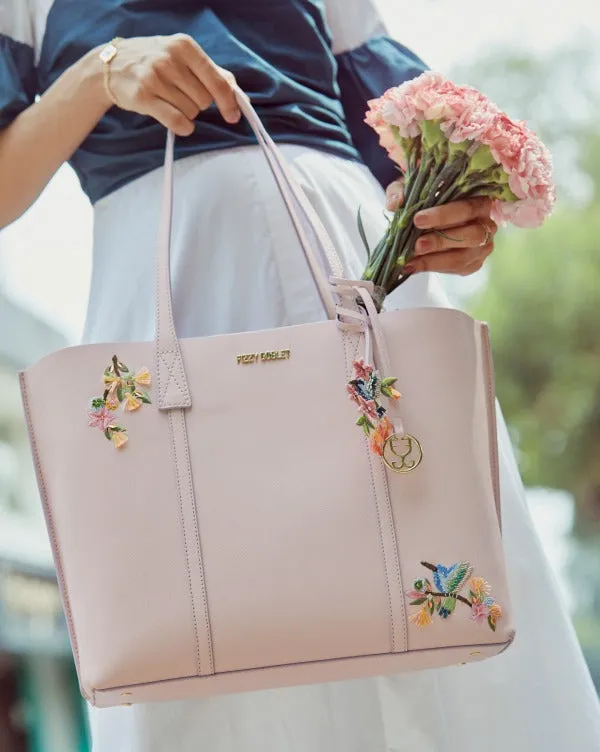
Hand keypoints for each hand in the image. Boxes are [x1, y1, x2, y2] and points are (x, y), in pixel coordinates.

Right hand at [102, 34, 239, 135]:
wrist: (111, 65)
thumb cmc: (154, 62)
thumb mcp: (182, 57)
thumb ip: (212, 74)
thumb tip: (239, 96)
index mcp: (184, 46)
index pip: (217, 81)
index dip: (228, 102)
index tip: (233, 116)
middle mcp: (170, 58)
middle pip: (205, 100)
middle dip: (198, 103)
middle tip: (180, 94)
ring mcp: (155, 76)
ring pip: (191, 112)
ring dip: (186, 114)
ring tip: (169, 100)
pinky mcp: (143, 96)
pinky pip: (177, 121)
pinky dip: (182, 127)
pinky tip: (178, 123)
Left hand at [385, 179, 497, 275]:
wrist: (428, 218)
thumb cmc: (425, 199)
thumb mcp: (411, 190)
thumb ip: (400, 191)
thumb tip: (394, 203)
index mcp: (479, 200)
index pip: (467, 208)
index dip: (443, 215)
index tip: (417, 220)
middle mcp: (487, 223)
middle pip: (471, 234)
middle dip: (441, 241)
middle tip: (416, 245)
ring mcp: (483, 245)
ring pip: (464, 256)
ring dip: (436, 259)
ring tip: (411, 260)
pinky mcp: (473, 262)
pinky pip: (458, 268)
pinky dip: (434, 268)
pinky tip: (413, 267)